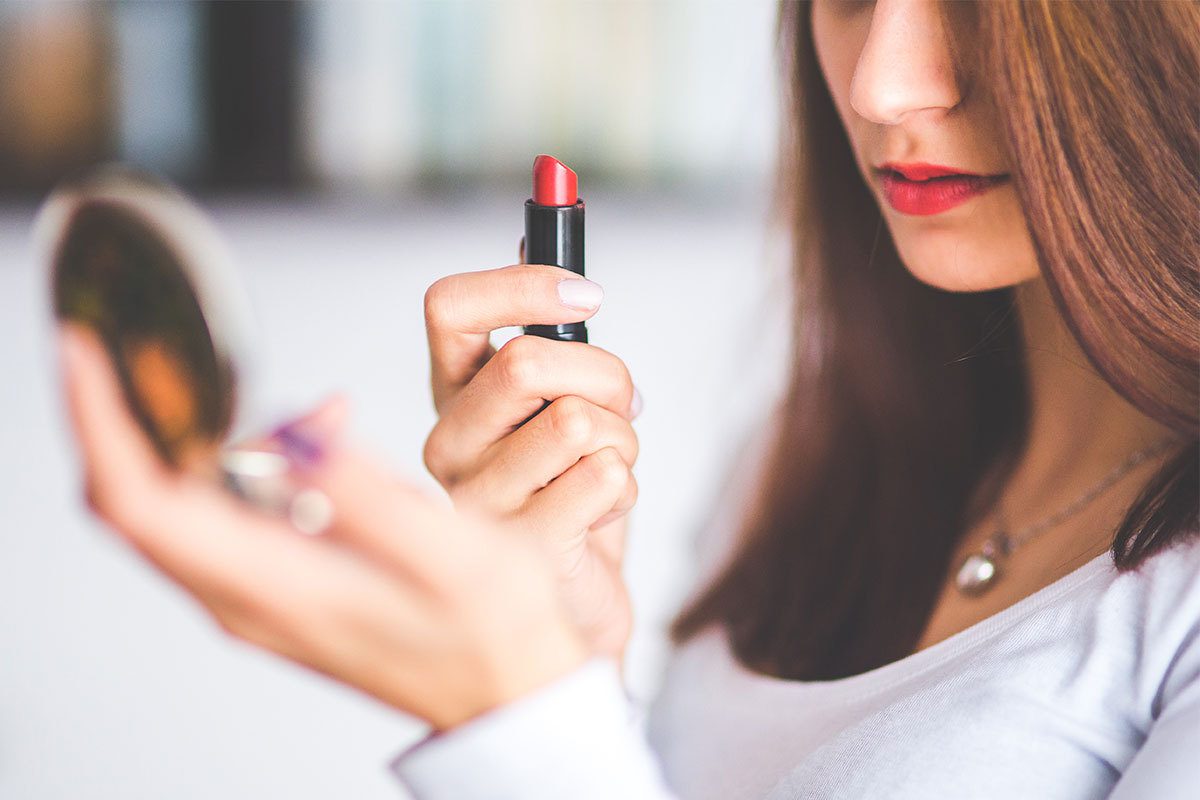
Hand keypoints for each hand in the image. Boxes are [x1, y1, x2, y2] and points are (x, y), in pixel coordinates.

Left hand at [58, 324, 587, 730]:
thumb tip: (295, 432)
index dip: (102, 421)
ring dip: (198, 431)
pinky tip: (317, 434)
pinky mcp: (277, 586)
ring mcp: (256, 595)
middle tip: (139, 344)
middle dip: (123, 413)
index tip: (84, 351)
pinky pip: (222, 513)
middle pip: (136, 499)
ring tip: (284, 395)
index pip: (142, 501)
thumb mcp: (453, 557)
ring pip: (174, 504)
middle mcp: (246, 596)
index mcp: (276, 587)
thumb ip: (368, 497)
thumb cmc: (494, 634)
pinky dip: (244, 456)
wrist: (509, 691)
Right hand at [423, 264, 640, 657]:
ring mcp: (477, 499)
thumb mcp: (558, 401)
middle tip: (620, 406)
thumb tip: (541, 233)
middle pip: (528, 361)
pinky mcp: (520, 549)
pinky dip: (627, 487)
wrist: (573, 601)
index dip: (522, 283)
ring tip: (607, 468)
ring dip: (624, 439)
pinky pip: (606, 478)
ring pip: (580, 421)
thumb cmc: (568, 491)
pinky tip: (600, 512)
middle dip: (607, 376)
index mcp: (453, 395)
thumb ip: (546, 331)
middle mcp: (448, 443)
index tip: (589, 295)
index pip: (448, 307)